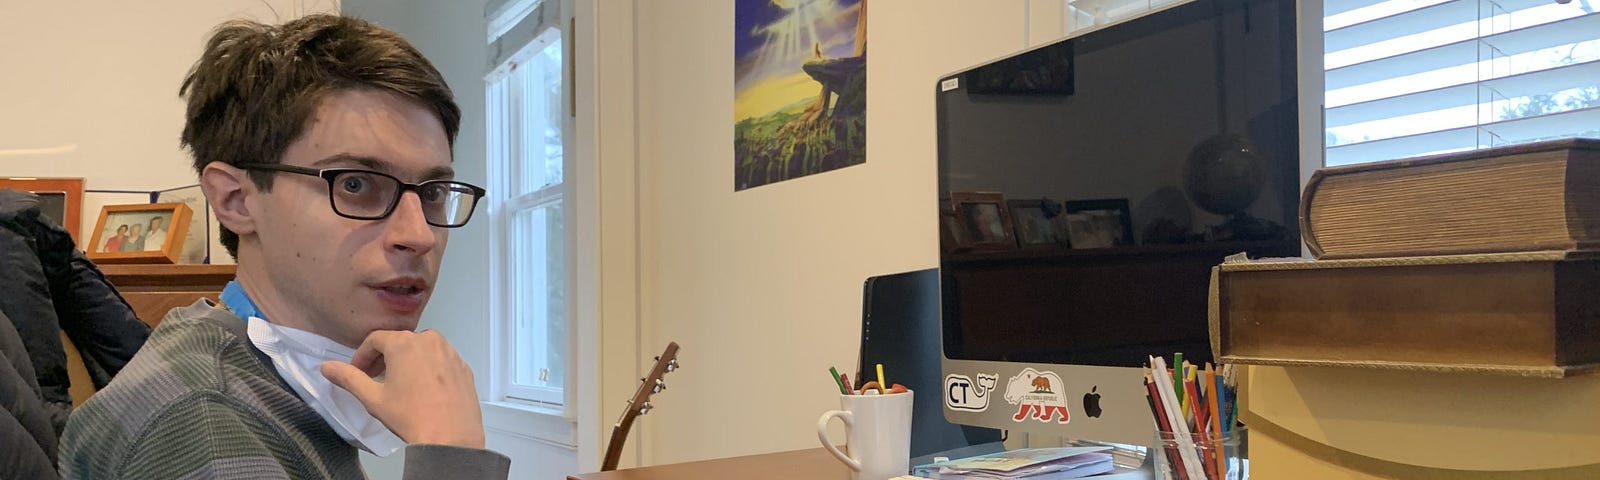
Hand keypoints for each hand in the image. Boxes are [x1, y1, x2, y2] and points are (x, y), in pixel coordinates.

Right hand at [320, 330, 485, 447]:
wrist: (451, 437)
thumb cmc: (410, 416)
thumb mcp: (373, 398)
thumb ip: (349, 378)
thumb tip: (326, 367)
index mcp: (405, 343)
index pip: (375, 340)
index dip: (362, 356)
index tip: (357, 372)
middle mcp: (430, 340)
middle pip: (400, 342)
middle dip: (384, 357)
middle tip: (374, 378)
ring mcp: (451, 352)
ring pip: (422, 349)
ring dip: (407, 361)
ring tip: (398, 383)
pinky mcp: (464, 366)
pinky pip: (440, 360)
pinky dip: (428, 368)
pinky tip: (423, 389)